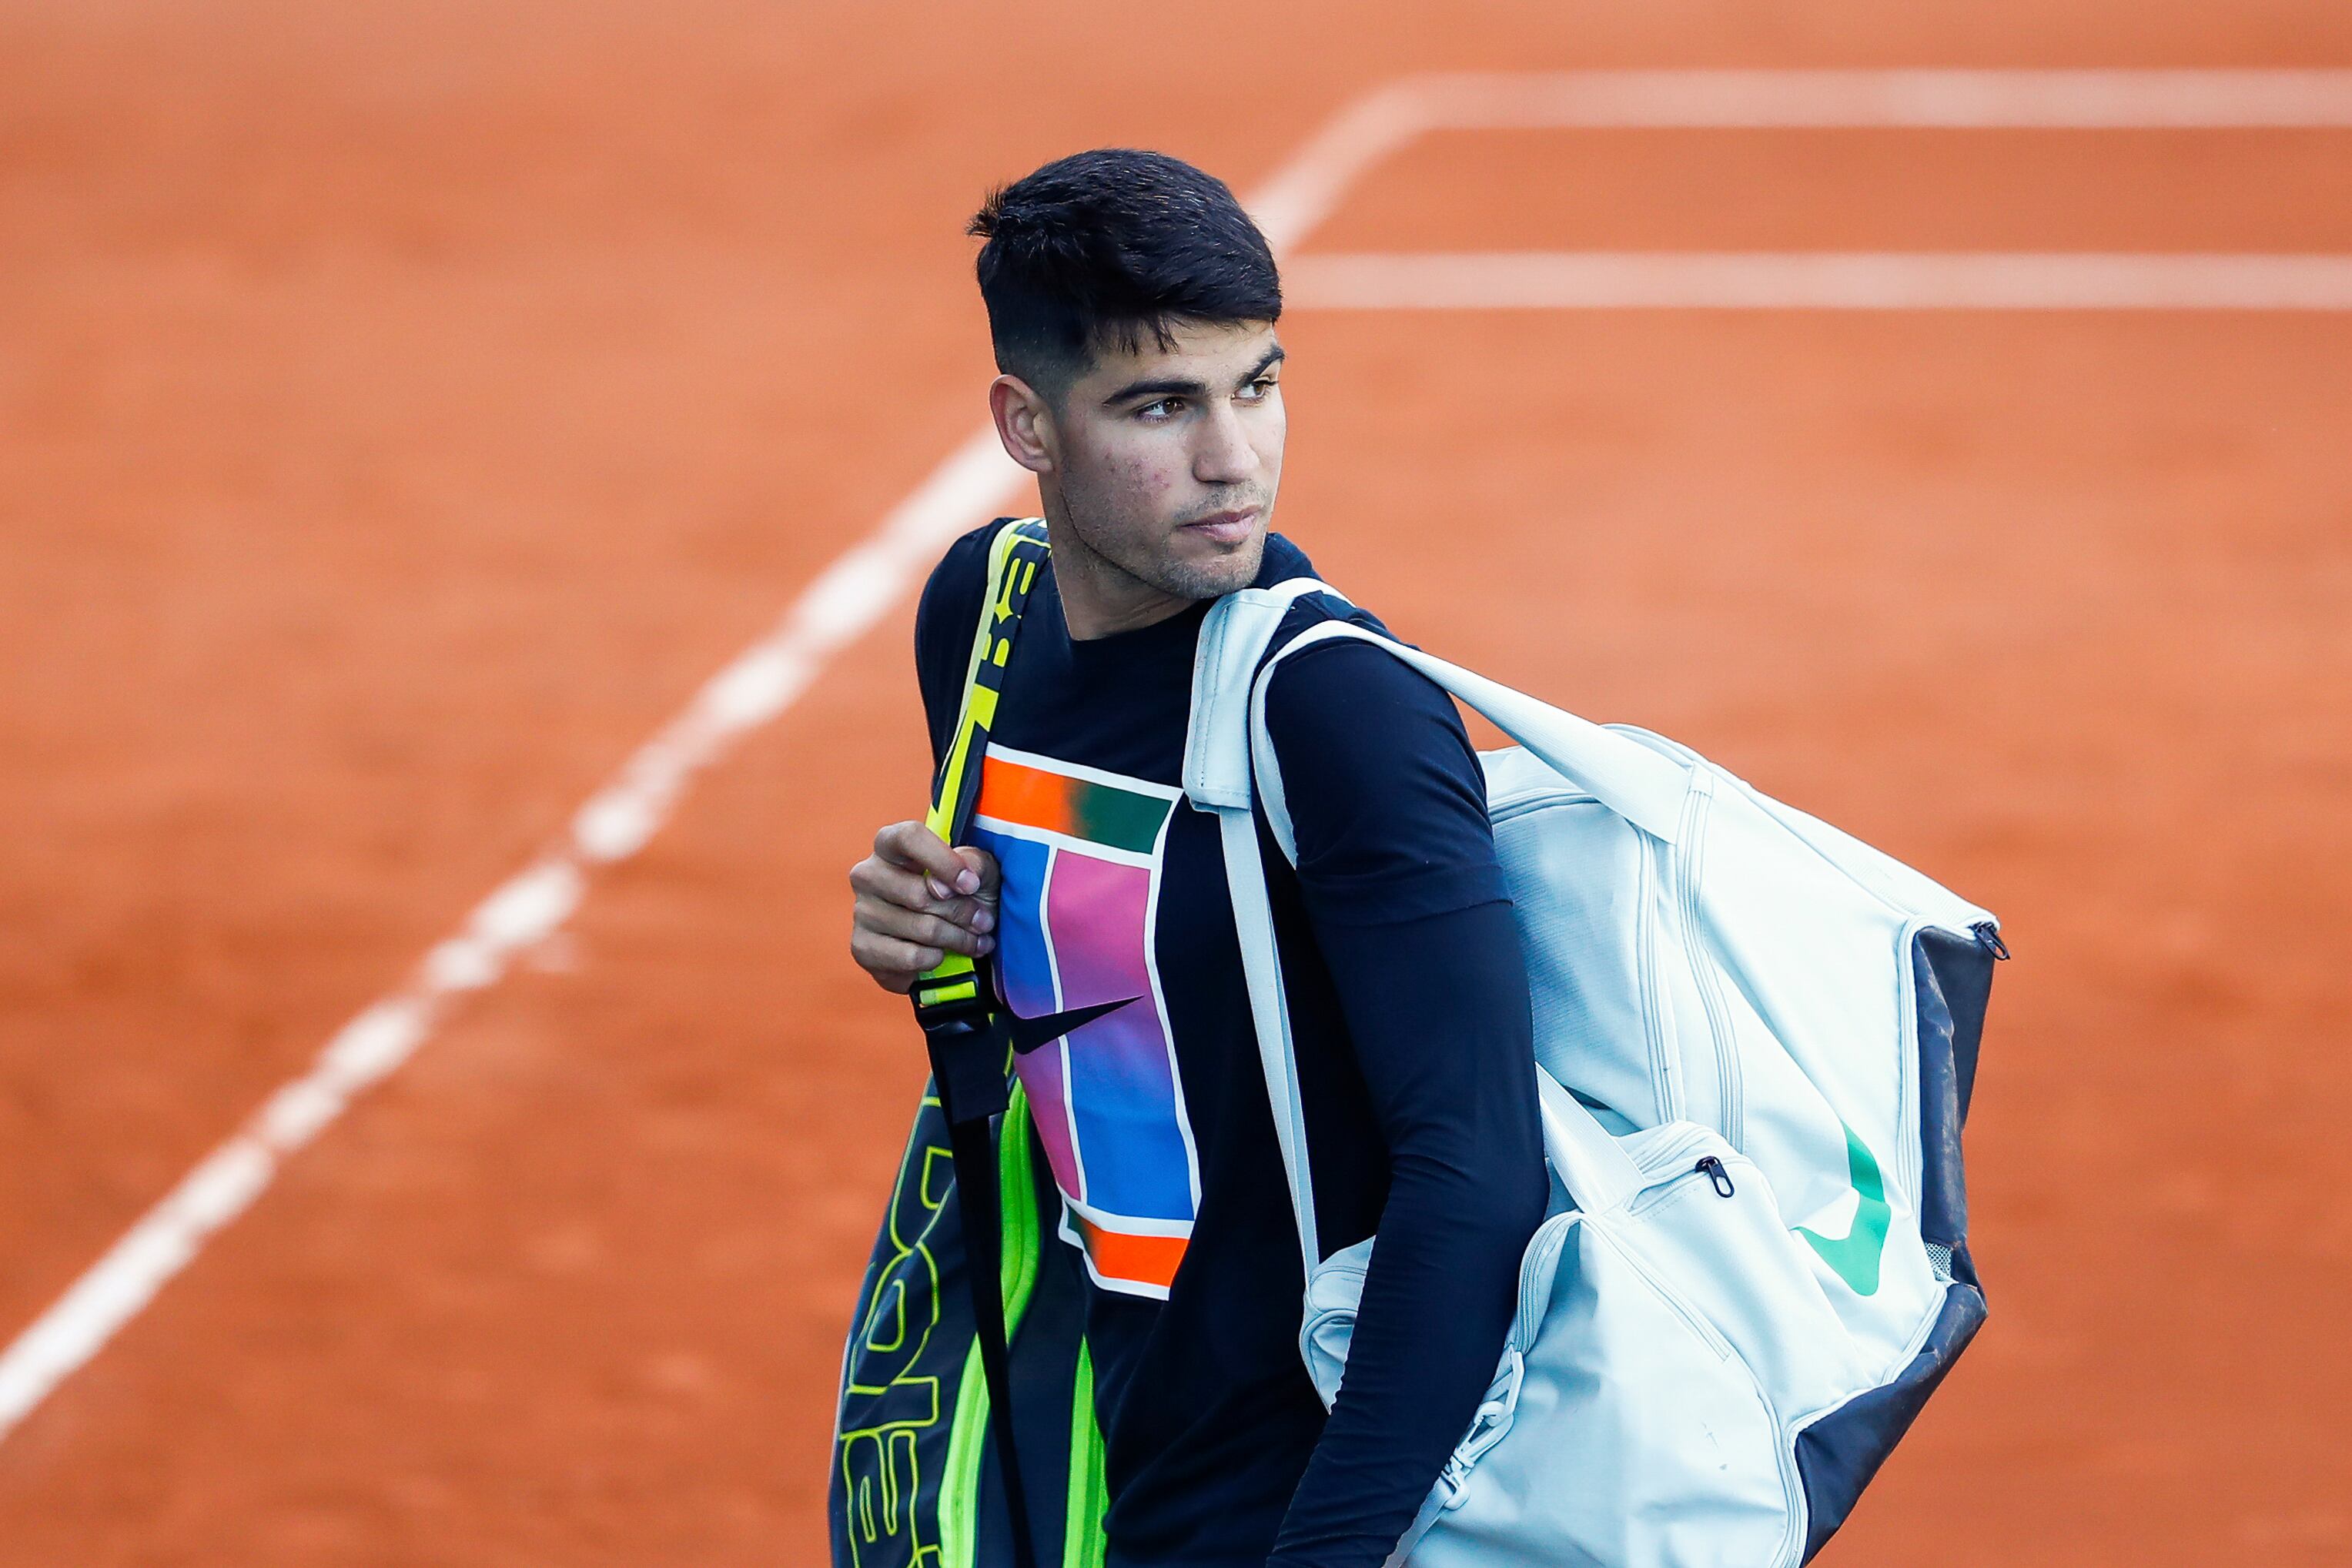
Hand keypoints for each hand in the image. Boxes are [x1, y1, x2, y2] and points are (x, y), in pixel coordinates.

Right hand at [848, 821, 1000, 993]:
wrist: (948, 943)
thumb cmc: (963, 896)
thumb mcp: (981, 872)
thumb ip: (972, 864)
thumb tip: (940, 887)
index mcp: (891, 844)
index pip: (908, 837)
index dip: (944, 861)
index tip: (971, 885)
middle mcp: (868, 873)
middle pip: (920, 893)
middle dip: (962, 912)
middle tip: (983, 922)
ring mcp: (862, 911)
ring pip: (921, 928)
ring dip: (957, 938)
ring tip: (973, 941)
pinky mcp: (862, 947)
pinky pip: (909, 956)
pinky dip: (936, 958)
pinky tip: (942, 954)